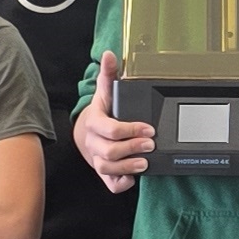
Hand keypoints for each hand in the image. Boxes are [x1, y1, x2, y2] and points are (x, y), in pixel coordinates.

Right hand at [72, 52, 151, 189]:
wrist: (87, 133)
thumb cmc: (102, 112)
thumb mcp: (106, 93)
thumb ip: (109, 74)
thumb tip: (110, 54)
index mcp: (94, 122)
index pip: (109, 129)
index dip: (130, 130)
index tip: (149, 129)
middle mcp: (93, 142)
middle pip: (109, 151)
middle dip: (132, 148)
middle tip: (150, 144)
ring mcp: (97, 159)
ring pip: (107, 168)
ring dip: (128, 166)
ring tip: (145, 162)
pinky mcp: (104, 174)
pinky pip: (110, 184)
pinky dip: (122, 183)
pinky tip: (133, 177)